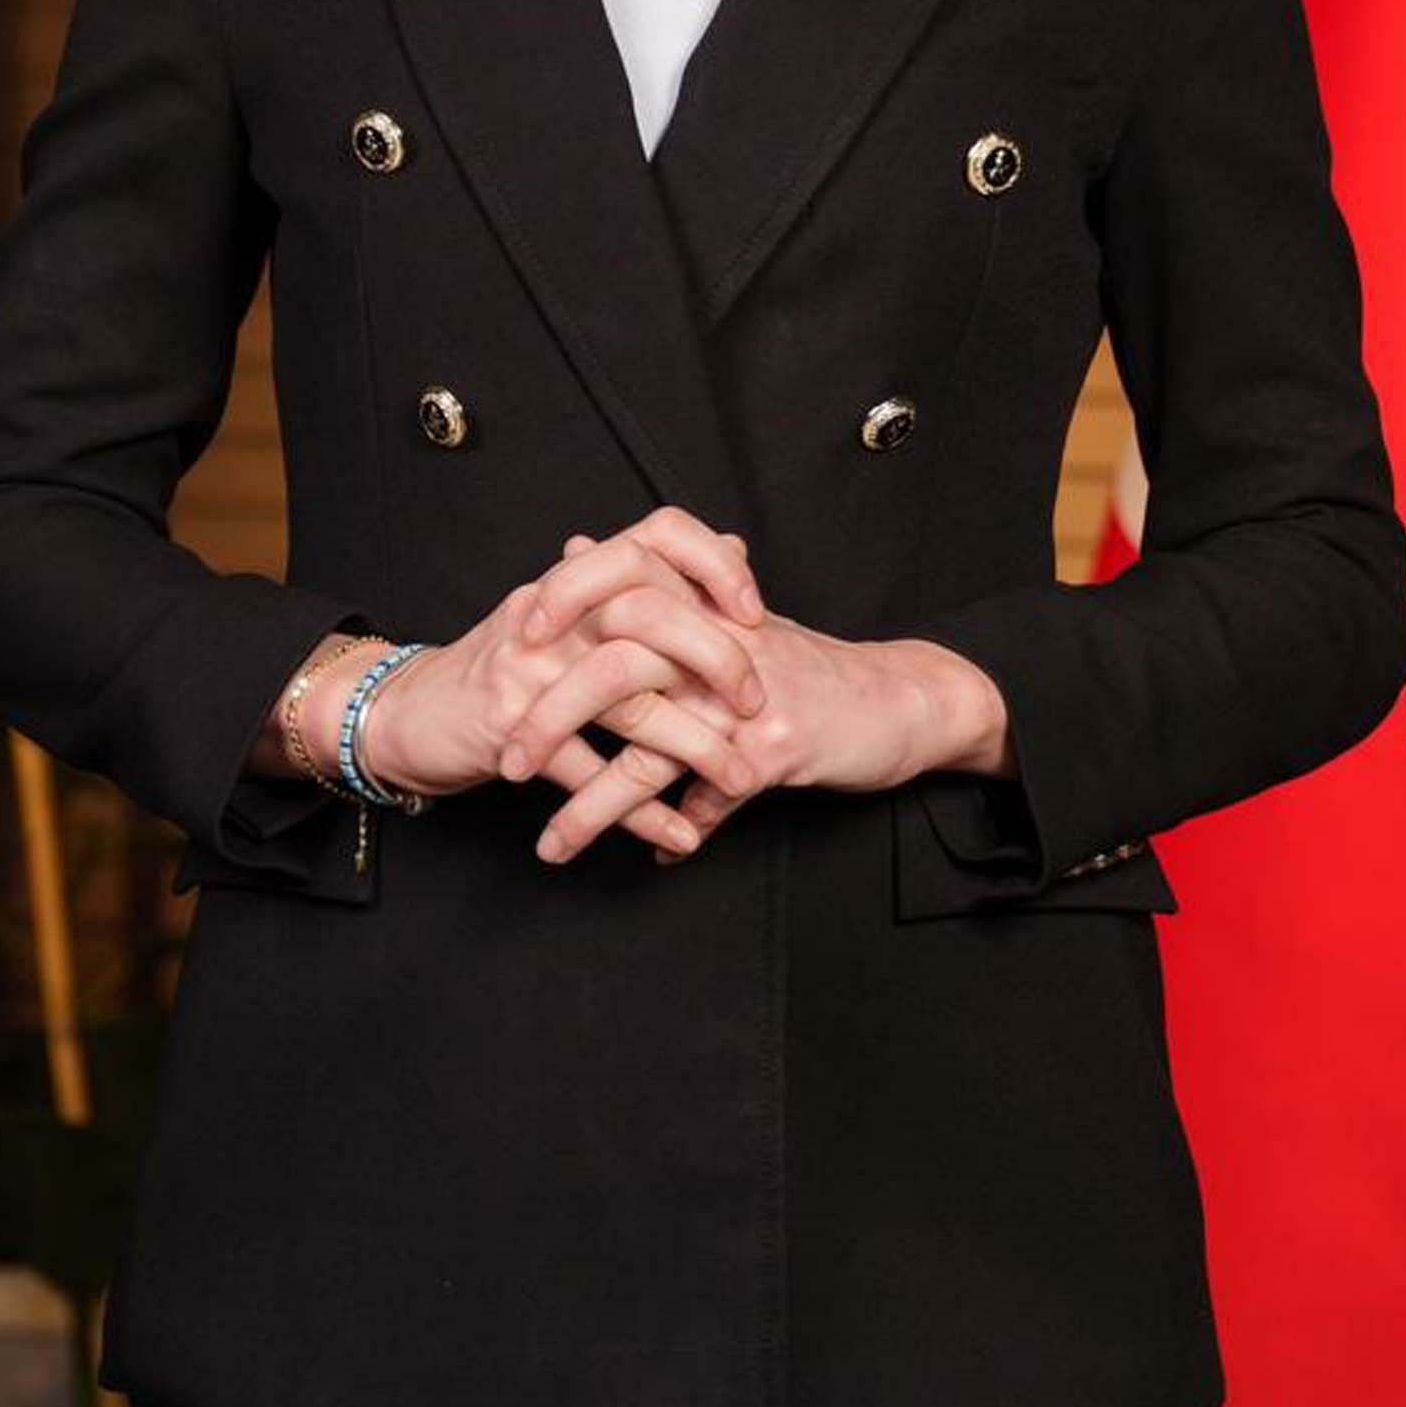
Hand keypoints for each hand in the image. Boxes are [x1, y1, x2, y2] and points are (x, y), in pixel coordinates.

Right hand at [363, 505, 770, 859]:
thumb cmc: (504, 668)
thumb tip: (733, 547)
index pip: (658, 536)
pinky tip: (678, 832)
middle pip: (651, 615)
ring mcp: (530, 668)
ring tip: (739, 779)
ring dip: (691, 747)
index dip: (713, 566)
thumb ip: (647, 588)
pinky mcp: (510, 728)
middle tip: (756, 704)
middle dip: (716, 660)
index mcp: (578, 579)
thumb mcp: (570, 616)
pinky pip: (587, 771)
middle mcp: (556, 611)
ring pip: (627, 701)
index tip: (756, 612)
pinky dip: (638, 810)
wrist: (409, 713)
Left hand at [502, 567, 1008, 867]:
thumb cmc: (804, 665)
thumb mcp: (731, 617)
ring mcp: (745, 700)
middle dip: (552, 715)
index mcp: (704, 603)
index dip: (566, 600)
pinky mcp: (774, 750)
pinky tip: (660, 859)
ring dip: (594, 803)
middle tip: (506, 759)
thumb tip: (572, 547)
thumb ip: (650, 587)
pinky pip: (709, 800)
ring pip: (652, 749)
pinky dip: (679, 834)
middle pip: (618, 663)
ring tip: (550, 843)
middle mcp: (719, 643)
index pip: (623, 577)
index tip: (515, 635)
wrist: (899, 699)